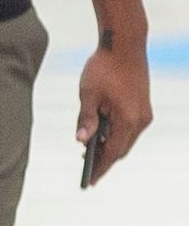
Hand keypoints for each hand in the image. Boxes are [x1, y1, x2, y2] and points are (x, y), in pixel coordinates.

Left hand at [77, 38, 151, 185]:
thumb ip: (85, 120)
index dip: (100, 168)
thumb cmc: (104, 67)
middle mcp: (140, 120)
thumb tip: (80, 141)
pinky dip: (116, 134)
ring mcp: (144, 113)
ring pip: (126, 139)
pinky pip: (129, 128)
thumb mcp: (88, 94)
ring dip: (110, 146)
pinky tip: (101, 135)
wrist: (124, 44)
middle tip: (87, 171)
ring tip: (90, 154)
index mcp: (127, 120)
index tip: (89, 181)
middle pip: (121, 149)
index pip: (112, 153)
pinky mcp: (143, 105)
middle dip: (104, 159)